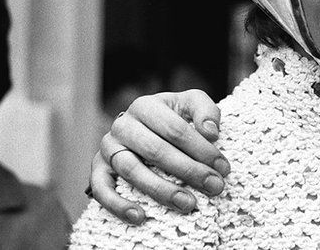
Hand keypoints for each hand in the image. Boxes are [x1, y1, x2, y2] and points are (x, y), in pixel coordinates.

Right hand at [89, 90, 228, 223]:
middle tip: (214, 186)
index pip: (175, 129)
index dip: (201, 149)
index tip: (222, 167)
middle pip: (156, 150)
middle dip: (189, 170)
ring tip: (188, 204)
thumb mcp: (191, 103)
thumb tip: (211, 132)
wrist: (144, 127)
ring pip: (132, 170)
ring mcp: (108, 148)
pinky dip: (118, 204)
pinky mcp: (97, 169)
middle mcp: (123, 125)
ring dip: (161, 190)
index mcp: (145, 106)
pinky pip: (101, 189)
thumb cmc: (173, 117)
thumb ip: (206, 111)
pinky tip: (140, 216)